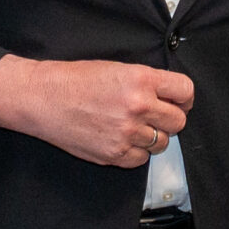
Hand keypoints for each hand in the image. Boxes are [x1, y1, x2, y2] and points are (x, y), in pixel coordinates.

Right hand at [0, 54, 193, 167]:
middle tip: (154, 116)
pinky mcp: (115, 154)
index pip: (185, 91)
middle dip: (169, 118)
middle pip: (178, 121)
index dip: (183, 97)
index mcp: (141, 79)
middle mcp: (138, 106)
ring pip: (161, 143)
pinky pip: (141, 159)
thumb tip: (171, 97)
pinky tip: (120, 139)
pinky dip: (135, 152)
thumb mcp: (116, 69)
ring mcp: (127, 133)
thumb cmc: (75, 80)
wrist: (42, 98)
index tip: (178, 101)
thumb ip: (147, 82)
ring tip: (132, 127)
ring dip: (152, 137)